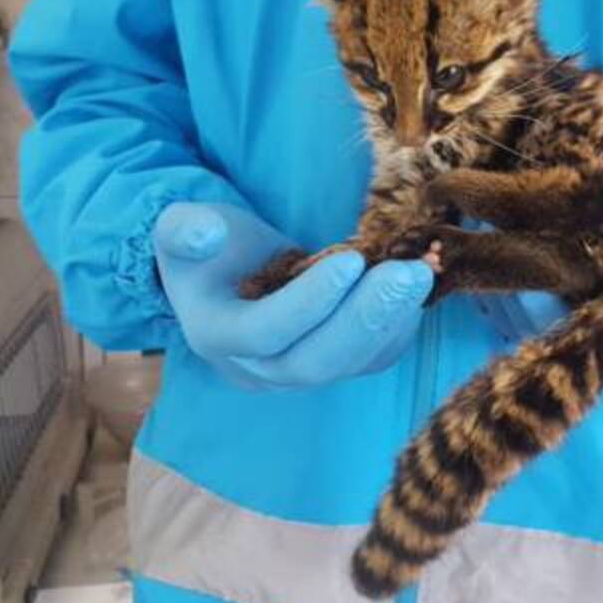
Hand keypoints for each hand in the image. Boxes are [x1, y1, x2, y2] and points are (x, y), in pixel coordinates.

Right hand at [152, 202, 434, 390]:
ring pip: (350, 365)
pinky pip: (369, 359)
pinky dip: (397, 327)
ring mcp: (295, 373)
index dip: (308, 303)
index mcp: (215, 334)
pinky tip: (416, 286)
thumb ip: (184, 228)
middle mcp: (256, 368)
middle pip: (315, 362)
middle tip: (409, 273)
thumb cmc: (204, 246)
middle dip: (367, 318)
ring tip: (422, 272)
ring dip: (391, 321)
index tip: (349, 262)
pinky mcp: (329, 365)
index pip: (264, 332)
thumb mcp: (180, 228)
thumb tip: (205, 232)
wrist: (221, 272)